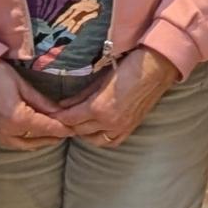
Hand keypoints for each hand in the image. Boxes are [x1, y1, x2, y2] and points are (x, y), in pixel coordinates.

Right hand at [0, 59, 71, 150]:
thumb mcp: (24, 86)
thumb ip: (43, 102)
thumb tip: (61, 112)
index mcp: (17, 119)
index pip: (46, 128)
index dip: (62, 129)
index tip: (75, 129)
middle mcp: (6, 132)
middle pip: (37, 140)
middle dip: (53, 137)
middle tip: (67, 132)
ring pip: (24, 145)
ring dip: (40, 142)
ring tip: (53, 135)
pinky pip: (12, 142)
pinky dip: (26, 141)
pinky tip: (34, 136)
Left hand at [57, 48, 180, 146]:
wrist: (156, 67)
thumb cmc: (128, 65)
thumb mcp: (100, 79)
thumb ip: (82, 94)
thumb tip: (63, 104)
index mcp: (99, 107)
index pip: (70, 118)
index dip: (59, 116)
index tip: (51, 112)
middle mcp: (109, 122)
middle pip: (79, 130)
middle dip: (68, 124)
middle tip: (60, 117)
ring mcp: (121, 128)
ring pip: (92, 139)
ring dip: (82, 132)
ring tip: (76, 123)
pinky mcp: (130, 128)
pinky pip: (109, 142)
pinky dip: (99, 138)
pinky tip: (94, 130)